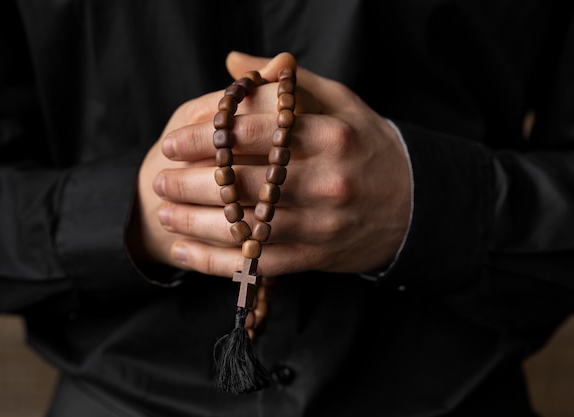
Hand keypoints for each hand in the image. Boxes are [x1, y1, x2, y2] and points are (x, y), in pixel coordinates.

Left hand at [129, 52, 410, 277]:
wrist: (414, 204)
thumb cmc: (367, 148)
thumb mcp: (340, 103)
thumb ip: (289, 83)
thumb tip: (233, 62)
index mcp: (330, 137)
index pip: (256, 135)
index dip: (208, 139)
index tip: (174, 142)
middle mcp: (326, 182)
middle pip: (246, 185)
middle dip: (192, 183)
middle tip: (159, 180)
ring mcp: (321, 224)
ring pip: (247, 228)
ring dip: (197, 224)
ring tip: (163, 213)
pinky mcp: (315, 256)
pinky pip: (258, 263)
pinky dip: (217, 262)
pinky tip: (184, 252)